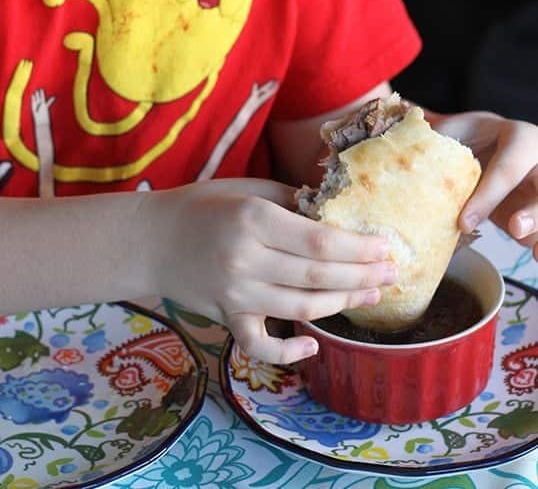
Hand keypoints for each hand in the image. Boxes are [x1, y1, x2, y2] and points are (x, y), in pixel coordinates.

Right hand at [145, 179, 395, 363]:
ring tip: (371, 294)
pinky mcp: (226, 319)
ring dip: (342, 303)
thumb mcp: (249, 190)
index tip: (386, 246)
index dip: (359, 247)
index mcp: (254, 219)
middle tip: (393, 273)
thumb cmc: (205, 206)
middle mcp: (246, 259)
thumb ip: (292, 202)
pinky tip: (314, 346)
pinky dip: (288, 353)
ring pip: (302, 309)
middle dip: (362, 276)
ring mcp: (235, 294)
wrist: (152, 238)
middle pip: (317, 276)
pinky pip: (260, 346)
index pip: (319, 239)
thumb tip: (338, 214)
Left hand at [431, 111, 537, 257]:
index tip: (463, 222)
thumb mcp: (459, 130)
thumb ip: (437, 130)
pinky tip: (535, 254)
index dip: (488, 195)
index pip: (508, 167)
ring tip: (533, 252)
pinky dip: (537, 241)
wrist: (493, 144)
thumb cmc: (473, 137)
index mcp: (519, 138)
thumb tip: (399, 113)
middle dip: (533, 210)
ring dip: (537, 227)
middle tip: (515, 228)